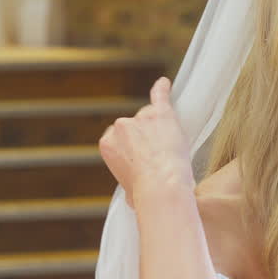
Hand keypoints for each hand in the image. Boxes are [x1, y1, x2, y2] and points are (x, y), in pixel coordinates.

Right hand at [99, 77, 193, 207]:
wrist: (162, 187)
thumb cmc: (146, 194)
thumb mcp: (127, 192)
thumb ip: (128, 180)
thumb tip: (132, 194)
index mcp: (107, 144)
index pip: (119, 137)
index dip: (133, 147)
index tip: (142, 157)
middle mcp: (120, 127)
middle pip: (134, 126)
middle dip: (145, 138)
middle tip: (158, 157)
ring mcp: (141, 118)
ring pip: (151, 117)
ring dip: (159, 129)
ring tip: (170, 149)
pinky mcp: (161, 114)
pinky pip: (161, 97)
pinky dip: (163, 90)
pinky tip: (165, 84)